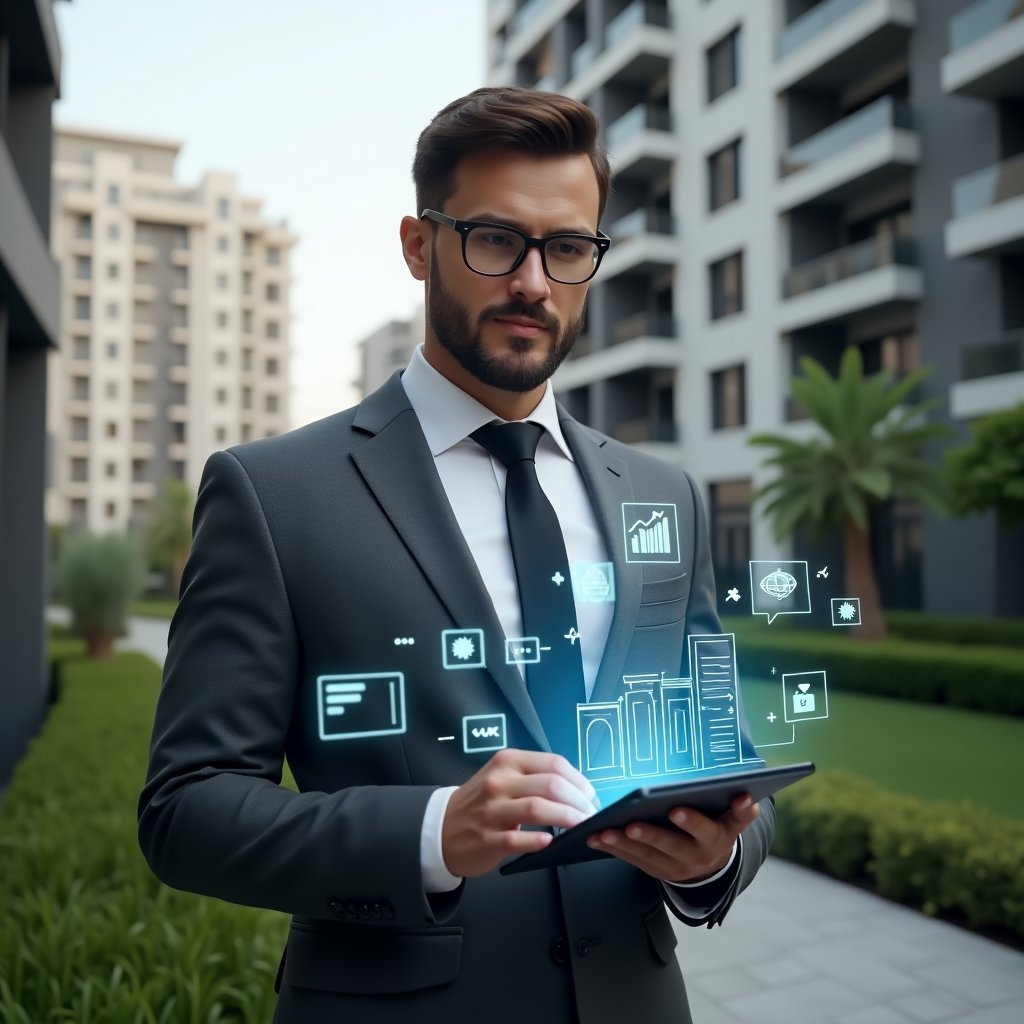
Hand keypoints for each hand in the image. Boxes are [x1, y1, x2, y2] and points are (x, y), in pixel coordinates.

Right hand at [441, 748, 597, 877]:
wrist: (441, 827)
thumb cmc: (480, 802)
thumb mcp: (503, 776)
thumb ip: (534, 777)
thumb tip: (576, 788)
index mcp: (508, 761)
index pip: (554, 764)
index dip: (579, 780)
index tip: (590, 795)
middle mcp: (500, 782)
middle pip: (551, 785)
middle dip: (579, 801)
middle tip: (590, 814)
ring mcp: (492, 810)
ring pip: (538, 808)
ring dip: (567, 818)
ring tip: (581, 826)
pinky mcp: (488, 838)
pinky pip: (518, 838)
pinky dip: (538, 840)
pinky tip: (550, 841)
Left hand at [585, 794, 759, 883]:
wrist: (711, 868)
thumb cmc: (718, 830)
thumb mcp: (733, 821)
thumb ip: (740, 811)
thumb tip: (749, 797)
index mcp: (716, 839)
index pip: (706, 829)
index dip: (693, 821)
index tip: (677, 809)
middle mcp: (695, 856)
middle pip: (672, 846)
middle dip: (651, 835)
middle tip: (632, 824)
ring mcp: (674, 868)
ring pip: (647, 856)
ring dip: (624, 844)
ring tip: (604, 831)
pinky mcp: (655, 871)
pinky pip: (632, 860)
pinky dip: (613, 849)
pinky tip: (595, 838)